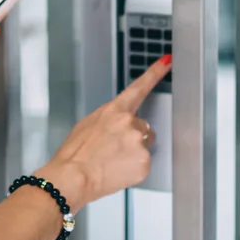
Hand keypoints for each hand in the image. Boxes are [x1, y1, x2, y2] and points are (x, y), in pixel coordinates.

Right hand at [34, 54, 171, 212]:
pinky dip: (133, 168)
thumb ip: (109, 118)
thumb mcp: (87, 124)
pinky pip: (143, 163)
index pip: (139, 87)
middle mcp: (130, 123)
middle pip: (143, 126)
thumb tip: (118, 123)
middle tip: (112, 149)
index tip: (167, 62)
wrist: (73, 177)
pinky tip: (117, 170)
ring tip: (112, 161)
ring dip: (133, 152)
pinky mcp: (144, 162)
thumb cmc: (75, 153)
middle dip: (132, 136)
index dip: (155, 73)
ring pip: (144, 145)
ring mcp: (139, 143)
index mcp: (115, 110)